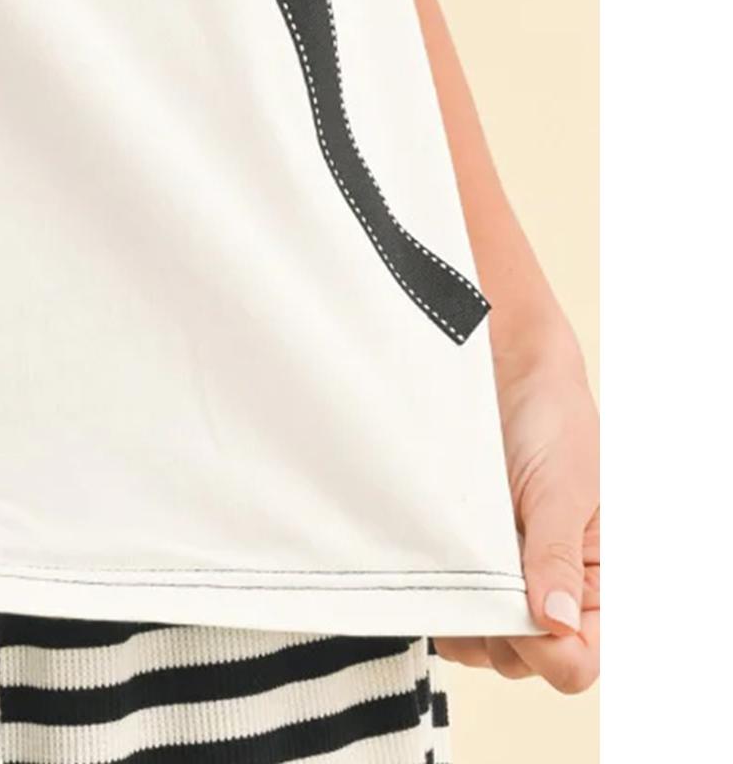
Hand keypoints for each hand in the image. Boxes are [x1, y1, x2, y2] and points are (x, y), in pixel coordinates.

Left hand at [436, 329, 598, 692]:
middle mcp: (549, 588)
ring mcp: (503, 575)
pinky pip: (449, 600)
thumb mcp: (561, 488)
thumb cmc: (551, 420)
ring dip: (461, 617)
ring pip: (480, 640)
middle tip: (478, 577)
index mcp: (594, 581)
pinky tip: (430, 561)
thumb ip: (557, 557)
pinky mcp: (464, 555)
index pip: (577, 660)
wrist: (503, 363)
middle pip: (521, 660)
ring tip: (452, 564)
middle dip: (497, 635)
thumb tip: (556, 625)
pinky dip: (437, 592)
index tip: (519, 610)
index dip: (545, 650)